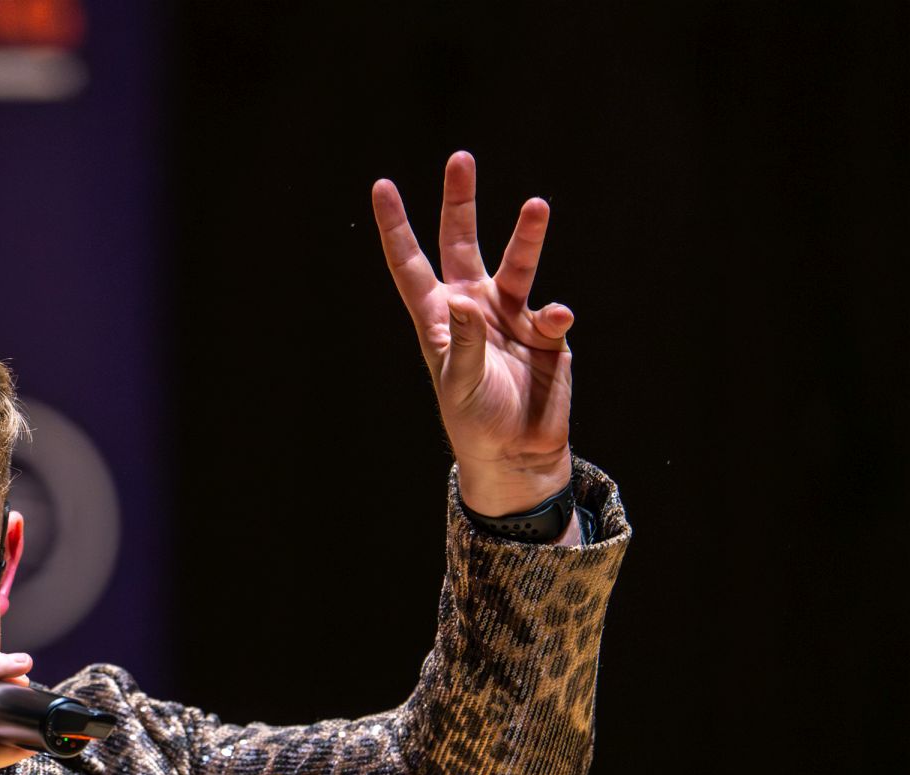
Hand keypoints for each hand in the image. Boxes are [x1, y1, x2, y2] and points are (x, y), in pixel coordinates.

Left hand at [373, 151, 575, 514]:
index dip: (396, 227)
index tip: (382, 186)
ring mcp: (510, 316)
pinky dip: (555, 315)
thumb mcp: (460, 385)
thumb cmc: (475, 421)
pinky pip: (551, 313)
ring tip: (536, 205)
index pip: (410, 265)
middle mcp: (472, 307)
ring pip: (516, 264)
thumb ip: (466, 343)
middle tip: (460, 158)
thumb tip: (468, 301)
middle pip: (462, 243)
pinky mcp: (545, 333)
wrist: (516, 452)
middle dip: (460, 202)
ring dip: (527, 236)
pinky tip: (556, 321)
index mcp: (438, 318)